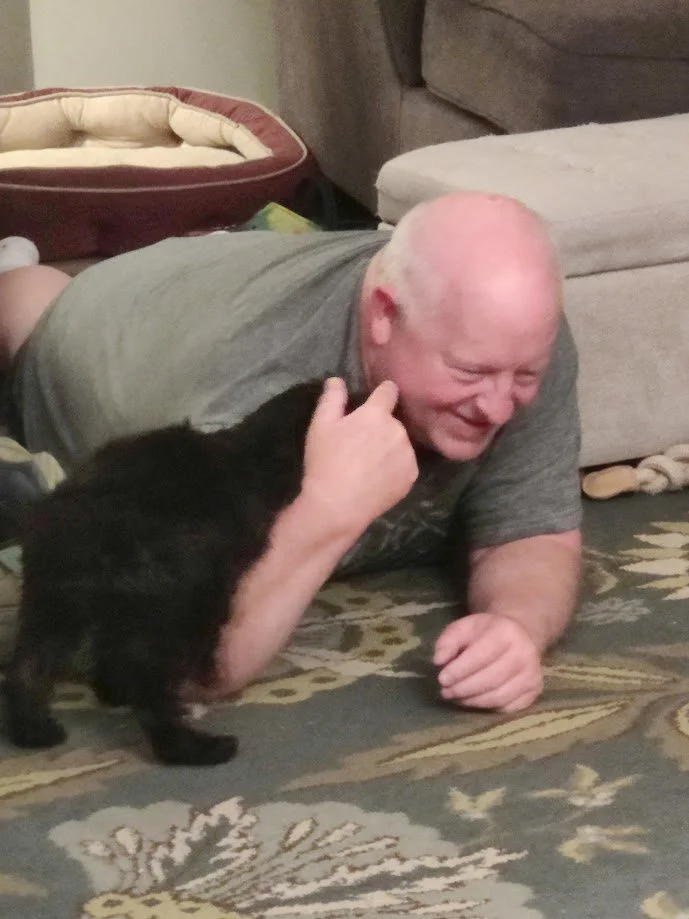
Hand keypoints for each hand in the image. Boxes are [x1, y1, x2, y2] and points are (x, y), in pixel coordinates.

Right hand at [302, 377, 417, 536]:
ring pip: (400, 443)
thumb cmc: (325, 462)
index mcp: (376, 415)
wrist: (337, 505)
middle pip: (392, 421)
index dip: (383, 392)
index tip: (378, 398)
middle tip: (361, 444)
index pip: (389, 391)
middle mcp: (398, 430)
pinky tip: (378, 478)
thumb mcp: (321, 426)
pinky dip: (395, 468)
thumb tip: (337, 380)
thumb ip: (331, 399)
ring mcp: (408, 455)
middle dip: (380, 427)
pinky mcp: (411, 477)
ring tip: (369, 464)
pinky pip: (405, 465)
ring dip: (389, 447)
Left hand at [433, 612, 543, 712]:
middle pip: (490, 679)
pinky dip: (486, 707)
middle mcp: (524, 653)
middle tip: (445, 692)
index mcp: (506, 632)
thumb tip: (438, 661)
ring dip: (472, 701)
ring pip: (498, 697)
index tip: (441, 679)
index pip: (480, 656)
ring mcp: (532, 674)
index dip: (459, 670)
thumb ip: (448, 641)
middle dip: (463, 689)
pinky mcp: (534, 690)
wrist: (520, 634)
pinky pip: (508, 707)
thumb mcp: (464, 627)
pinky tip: (473, 701)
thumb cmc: (486, 632)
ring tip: (455, 697)